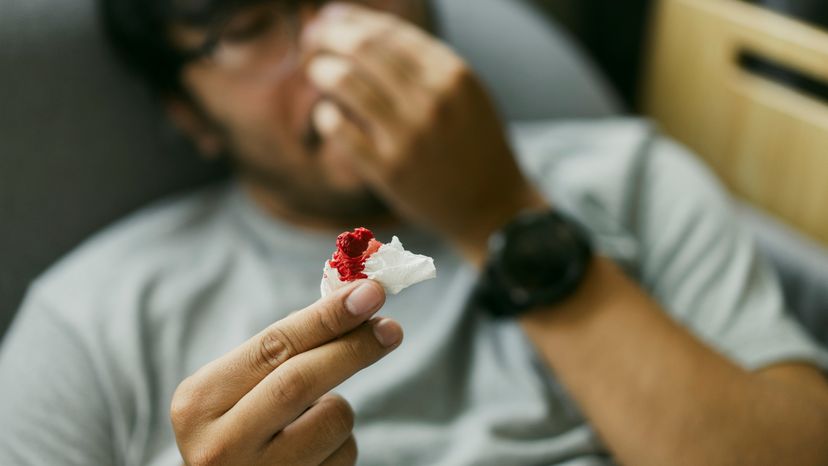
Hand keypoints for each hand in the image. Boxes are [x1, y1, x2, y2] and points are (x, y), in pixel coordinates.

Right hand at [170, 280, 400, 465]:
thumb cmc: (232, 429)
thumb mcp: (232, 389)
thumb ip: (278, 351)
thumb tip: (351, 303)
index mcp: (199, 402)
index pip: (272, 347)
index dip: (326, 317)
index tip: (368, 293)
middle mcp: (221, 445)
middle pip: (302, 382)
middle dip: (353, 348)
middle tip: (390, 329)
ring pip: (332, 422)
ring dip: (340, 406)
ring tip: (312, 416)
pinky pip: (343, 456)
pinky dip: (341, 442)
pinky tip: (314, 450)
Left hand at [304, 3, 546, 263]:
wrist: (493, 207)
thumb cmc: (474, 145)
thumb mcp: (465, 92)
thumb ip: (424, 63)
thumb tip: (363, 30)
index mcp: (453, 73)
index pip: (388, 30)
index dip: (351, 20)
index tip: (330, 19)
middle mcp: (432, 98)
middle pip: (361, 47)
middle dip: (326, 36)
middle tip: (311, 39)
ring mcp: (409, 135)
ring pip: (344, 82)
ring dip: (321, 69)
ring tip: (317, 71)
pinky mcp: (389, 169)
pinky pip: (339, 129)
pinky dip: (325, 115)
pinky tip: (328, 114)